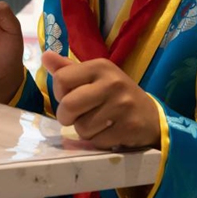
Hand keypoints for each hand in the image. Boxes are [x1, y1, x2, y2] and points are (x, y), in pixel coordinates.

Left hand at [43, 51, 160, 149]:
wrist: (151, 117)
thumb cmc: (115, 95)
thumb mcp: (94, 77)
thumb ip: (68, 69)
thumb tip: (45, 56)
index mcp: (101, 66)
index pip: (61, 79)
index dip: (59, 93)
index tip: (70, 96)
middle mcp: (112, 83)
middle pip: (68, 105)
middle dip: (66, 116)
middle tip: (76, 117)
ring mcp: (123, 105)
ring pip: (81, 127)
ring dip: (84, 130)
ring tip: (97, 123)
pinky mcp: (129, 127)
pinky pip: (97, 141)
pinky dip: (98, 141)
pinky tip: (109, 132)